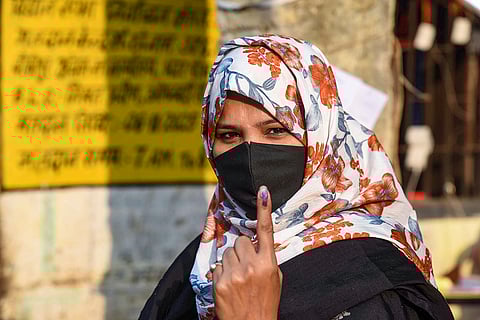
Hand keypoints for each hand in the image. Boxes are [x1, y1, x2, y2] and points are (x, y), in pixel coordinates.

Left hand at [213, 185, 282, 319]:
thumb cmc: (265, 303)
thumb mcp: (275, 280)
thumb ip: (267, 259)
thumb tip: (258, 244)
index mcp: (268, 264)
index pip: (266, 231)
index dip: (265, 209)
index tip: (262, 191)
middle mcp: (251, 266)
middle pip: (241, 241)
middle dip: (242, 250)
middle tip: (246, 266)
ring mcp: (234, 274)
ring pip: (227, 252)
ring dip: (231, 261)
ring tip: (238, 278)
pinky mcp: (220, 282)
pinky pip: (217, 266)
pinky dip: (222, 273)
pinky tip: (229, 285)